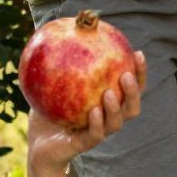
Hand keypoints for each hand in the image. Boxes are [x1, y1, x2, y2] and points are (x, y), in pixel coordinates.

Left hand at [26, 59, 146, 171]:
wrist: (38, 146)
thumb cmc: (47, 113)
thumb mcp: (50, 85)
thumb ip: (57, 64)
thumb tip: (55, 30)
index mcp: (107, 104)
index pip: (130, 87)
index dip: (139, 73)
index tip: (137, 54)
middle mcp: (108, 118)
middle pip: (132, 106)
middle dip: (134, 91)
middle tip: (126, 75)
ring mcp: (98, 132)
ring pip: (117, 122)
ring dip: (116, 108)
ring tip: (109, 93)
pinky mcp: (85, 145)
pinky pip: (95, 135)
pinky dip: (97, 123)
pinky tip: (94, 111)